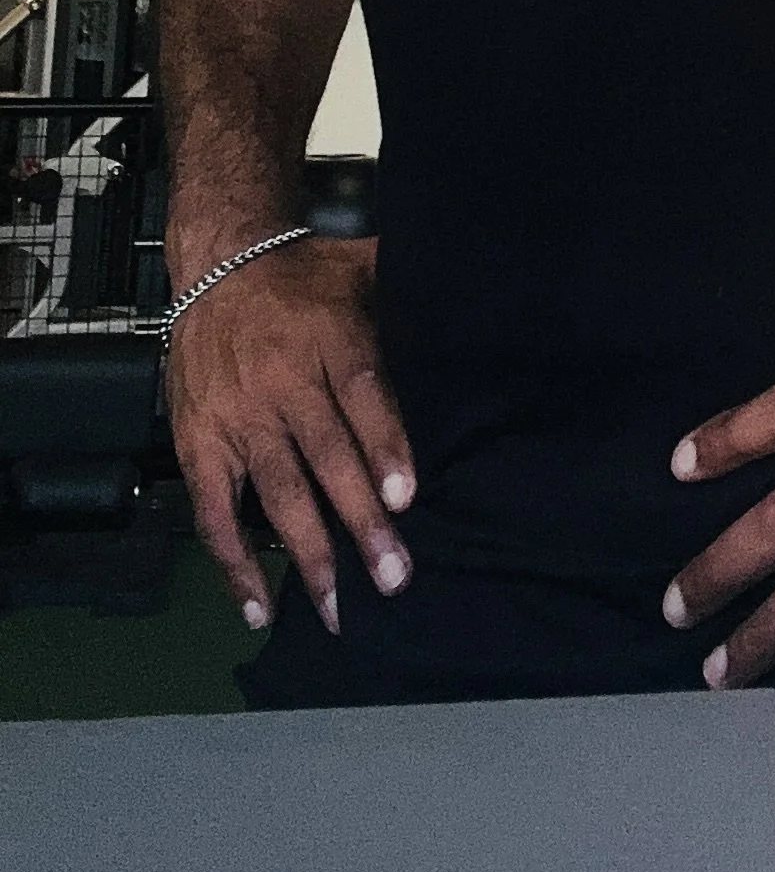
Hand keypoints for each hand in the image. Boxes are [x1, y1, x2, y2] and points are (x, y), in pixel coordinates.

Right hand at [165, 237, 414, 633]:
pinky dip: (234, 562)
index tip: (405, 497)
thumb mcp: (359, 270)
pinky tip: (260, 606)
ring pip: (278, 492)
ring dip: (310, 553)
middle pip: (326, 456)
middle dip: (360, 521)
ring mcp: (238, 418)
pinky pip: (214, 511)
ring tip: (339, 607)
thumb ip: (409, 292)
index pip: (360, 393)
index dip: (383, 446)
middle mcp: (282, 383)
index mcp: (329, 338)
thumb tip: (478, 299)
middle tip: (393, 576)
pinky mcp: (199, 445)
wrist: (215, 265)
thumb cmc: (302, 278)